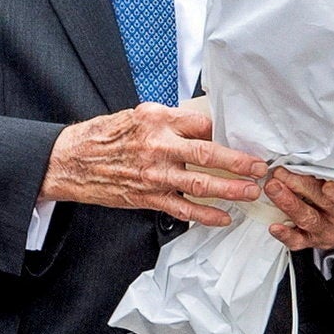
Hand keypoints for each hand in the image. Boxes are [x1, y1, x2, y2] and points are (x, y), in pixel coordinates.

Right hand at [41, 101, 267, 225]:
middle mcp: (158, 145)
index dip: (225, 132)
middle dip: (239, 162)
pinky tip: (224, 217)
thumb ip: (171, 121)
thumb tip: (205, 128)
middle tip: (260, 168)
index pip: (202, 124)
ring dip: (230, 189)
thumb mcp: (138, 115)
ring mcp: (154, 174)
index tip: (244, 140)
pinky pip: (183, 209)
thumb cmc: (105, 137)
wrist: (72, 160)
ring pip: (200, 184)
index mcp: (157, 119)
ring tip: (251, 192)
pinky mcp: (148, 197)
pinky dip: (206, 215)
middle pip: (208, 153)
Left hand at [263, 166, 333, 250]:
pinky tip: (275, 227)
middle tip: (281, 172)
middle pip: (323, 201)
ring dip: (288, 202)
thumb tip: (318, 144)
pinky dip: (286, 234)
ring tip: (273, 187)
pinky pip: (298, 241)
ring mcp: (327, 230)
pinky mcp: (312, 241)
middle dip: (299, 184)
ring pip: (308, 217)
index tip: (325, 180)